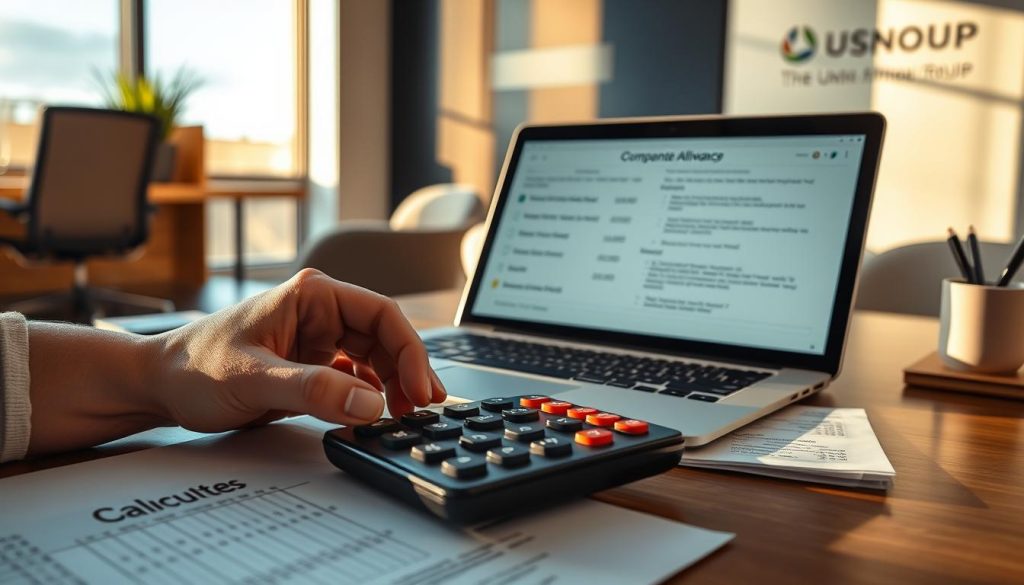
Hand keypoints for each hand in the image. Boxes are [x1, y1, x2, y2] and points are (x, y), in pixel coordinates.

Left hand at [152, 269, 446, 431]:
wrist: (158, 387)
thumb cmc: (192, 368)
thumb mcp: (252, 379)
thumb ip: (312, 390)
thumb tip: (370, 402)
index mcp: (311, 296)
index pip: (380, 315)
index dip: (408, 350)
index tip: (419, 387)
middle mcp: (319, 313)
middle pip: (384, 338)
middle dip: (407, 372)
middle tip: (421, 409)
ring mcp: (317, 341)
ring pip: (375, 360)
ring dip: (393, 386)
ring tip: (404, 416)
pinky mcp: (312, 368)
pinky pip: (355, 380)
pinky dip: (370, 398)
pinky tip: (376, 416)